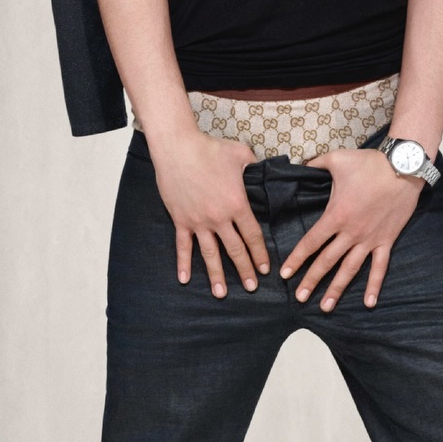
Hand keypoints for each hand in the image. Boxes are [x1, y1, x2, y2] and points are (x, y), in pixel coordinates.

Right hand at [150, 130, 269, 296]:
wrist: (177, 147)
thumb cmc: (209, 149)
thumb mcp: (241, 154)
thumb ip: (256, 165)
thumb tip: (265, 170)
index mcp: (237, 204)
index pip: (252, 236)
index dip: (259, 254)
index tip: (265, 268)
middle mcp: (219, 218)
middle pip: (235, 250)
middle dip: (245, 270)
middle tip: (252, 287)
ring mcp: (198, 221)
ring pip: (210, 254)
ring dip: (216, 275)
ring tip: (221, 293)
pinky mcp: (181, 220)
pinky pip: (183, 246)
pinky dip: (183, 263)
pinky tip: (184, 279)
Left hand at [279, 146, 421, 310]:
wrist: (403, 167)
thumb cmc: (369, 164)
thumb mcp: (336, 159)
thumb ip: (314, 164)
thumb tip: (299, 164)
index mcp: (336, 216)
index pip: (311, 243)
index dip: (297, 259)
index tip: (285, 274)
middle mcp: (351, 233)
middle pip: (327, 262)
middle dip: (311, 281)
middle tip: (299, 298)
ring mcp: (370, 239)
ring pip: (350, 270)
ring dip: (337, 289)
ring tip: (326, 307)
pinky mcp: (387, 240)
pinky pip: (380, 267)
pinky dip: (374, 286)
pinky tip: (368, 303)